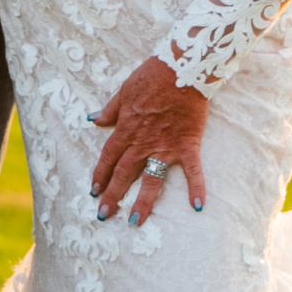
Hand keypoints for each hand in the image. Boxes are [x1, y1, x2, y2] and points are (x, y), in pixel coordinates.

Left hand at [89, 56, 208, 226]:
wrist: (182, 70)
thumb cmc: (152, 76)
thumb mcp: (124, 90)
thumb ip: (110, 109)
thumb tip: (94, 120)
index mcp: (126, 129)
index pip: (109, 157)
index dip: (100, 175)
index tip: (94, 190)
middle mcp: (143, 142)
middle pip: (125, 173)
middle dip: (113, 195)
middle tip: (104, 215)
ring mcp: (165, 146)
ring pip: (152, 179)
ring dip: (143, 201)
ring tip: (135, 221)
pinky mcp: (187, 145)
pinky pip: (193, 171)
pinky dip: (196, 188)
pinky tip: (197, 207)